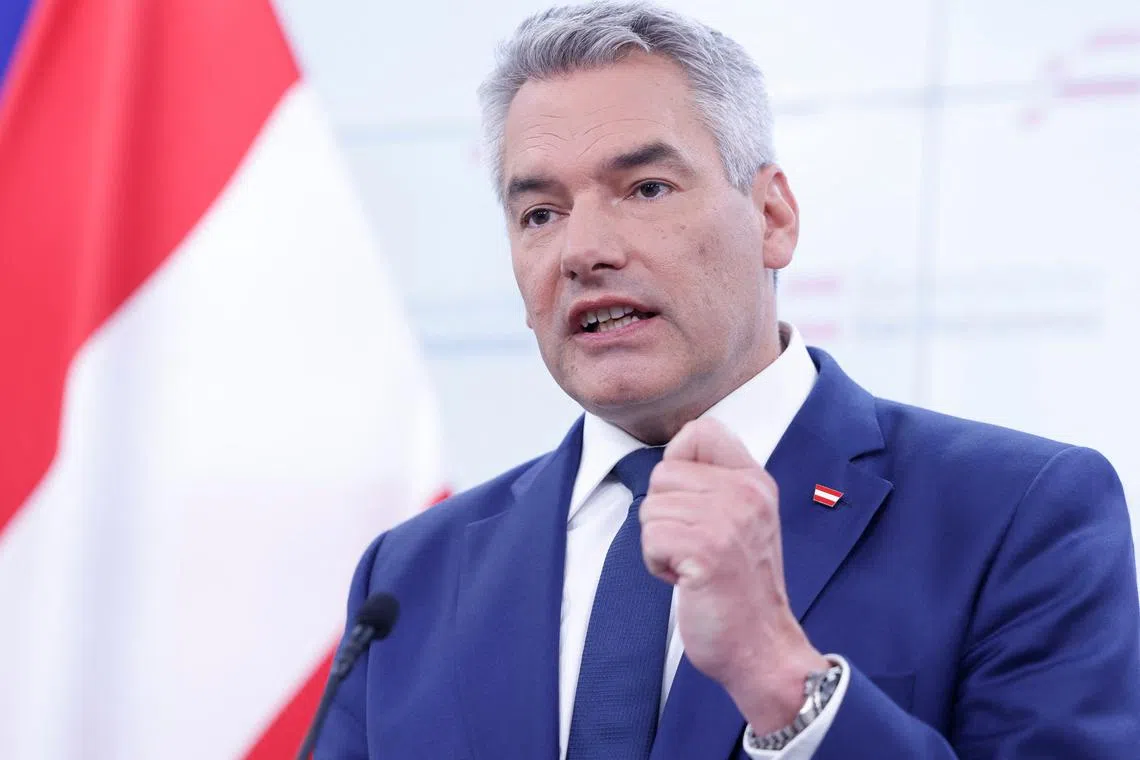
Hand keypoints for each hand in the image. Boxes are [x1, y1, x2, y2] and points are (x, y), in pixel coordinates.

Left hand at [639, 417, 830, 732]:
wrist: (762, 647)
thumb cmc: (740, 588)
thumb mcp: (741, 520)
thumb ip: (715, 484)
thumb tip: (672, 455)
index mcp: (755, 480)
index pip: (700, 431)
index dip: (678, 464)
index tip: (692, 505)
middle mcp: (746, 493)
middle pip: (663, 474)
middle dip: (664, 515)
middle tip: (695, 549)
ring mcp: (729, 520)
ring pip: (651, 508)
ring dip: (660, 544)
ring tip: (694, 566)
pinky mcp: (708, 550)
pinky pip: (651, 537)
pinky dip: (657, 565)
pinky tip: (688, 581)